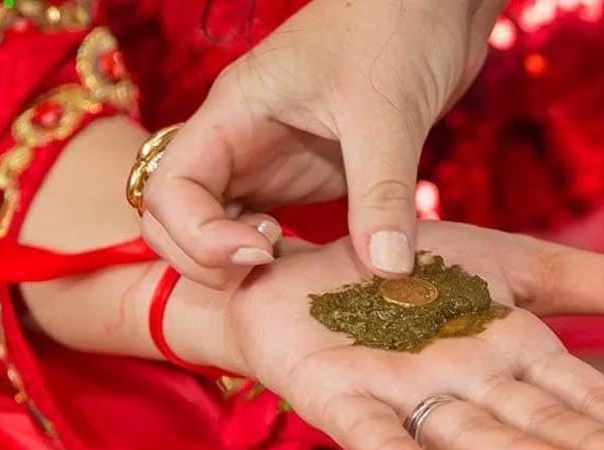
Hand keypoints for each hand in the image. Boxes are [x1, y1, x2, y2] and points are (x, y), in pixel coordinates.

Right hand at [140, 0, 504, 285]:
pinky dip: (274, 260)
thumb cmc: (398, 27)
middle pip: (172, 218)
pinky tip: (311, 267)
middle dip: (201, 259)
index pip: (169, 188)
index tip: (260, 251)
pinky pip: (260, 230)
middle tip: (267, 267)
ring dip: (233, 263)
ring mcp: (264, 161)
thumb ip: (382, 194)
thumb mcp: (388, 112)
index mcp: (233, 114)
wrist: (435, 5)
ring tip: (290, 267)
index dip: (197, 236)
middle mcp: (236, 141)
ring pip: (211, 227)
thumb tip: (385, 268)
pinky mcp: (299, 176)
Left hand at [218, 220, 603, 449]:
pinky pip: (374, 433)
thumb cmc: (414, 277)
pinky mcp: (342, 399)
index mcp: (515, 358)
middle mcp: (469, 388)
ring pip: (472, 434)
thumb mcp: (519, 267)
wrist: (302, 270)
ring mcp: (407, 398)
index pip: (590, 405)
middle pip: (540, 424)